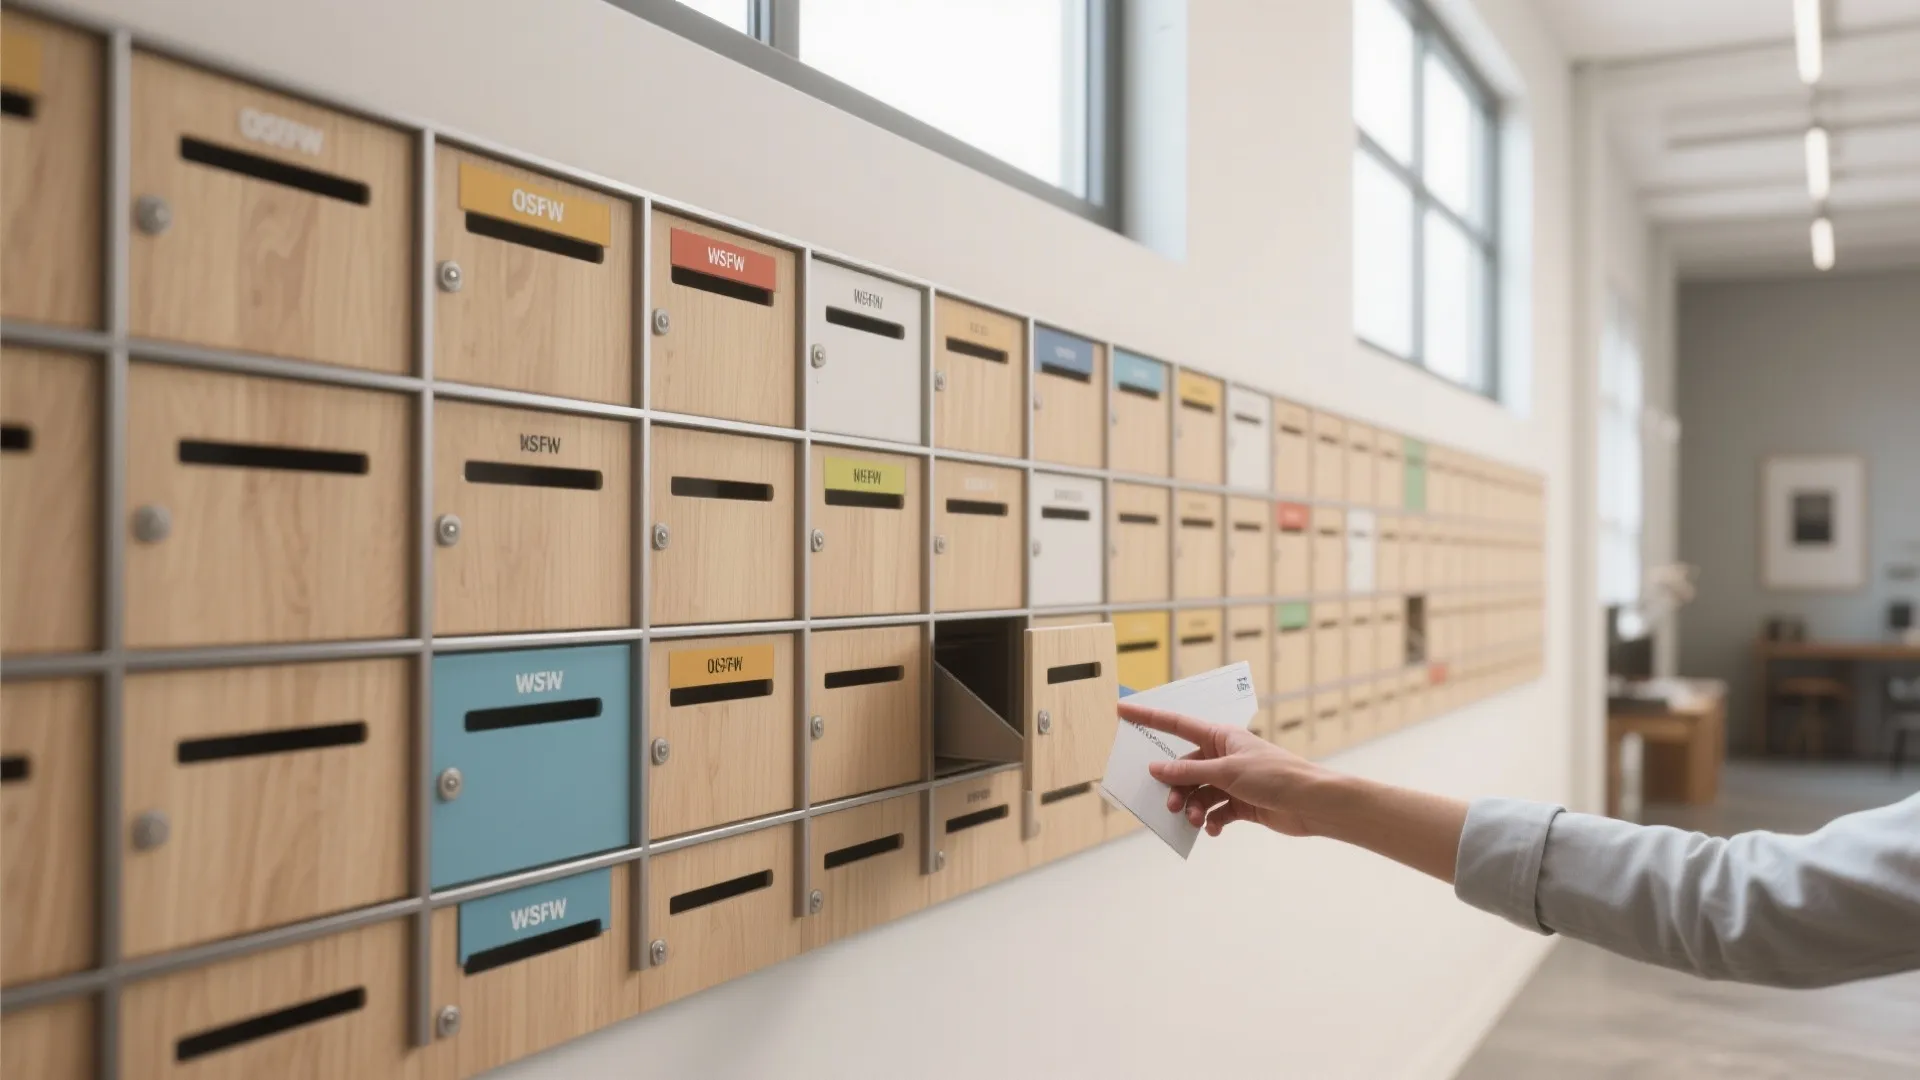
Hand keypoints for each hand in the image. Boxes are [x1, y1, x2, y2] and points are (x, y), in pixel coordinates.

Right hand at [1121, 701, 1329, 837]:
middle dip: (1176, 787)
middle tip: (1173, 805)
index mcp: (1220, 737)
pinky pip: (1214, 811)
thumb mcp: (1227, 771)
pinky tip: (1212, 830)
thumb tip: (1156, 768)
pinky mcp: (1241, 803)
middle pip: (1185, 768)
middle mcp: (1223, 756)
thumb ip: (1189, 772)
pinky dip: (1210, 821)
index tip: (1122, 710)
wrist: (1311, 803)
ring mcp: (1232, 780)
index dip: (1148, 717)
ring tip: (1196, 820)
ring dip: (1193, 807)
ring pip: (1198, 793)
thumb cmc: (1274, 776)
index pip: (1176, 724)